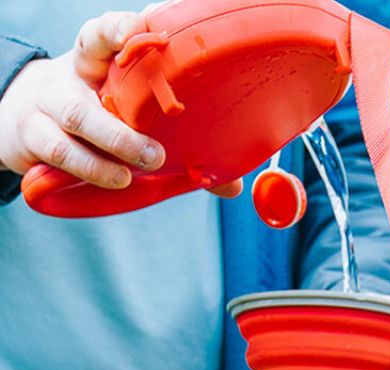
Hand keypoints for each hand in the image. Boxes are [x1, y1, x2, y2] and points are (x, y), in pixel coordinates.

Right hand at [0, 9, 241, 197]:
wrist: (26, 121)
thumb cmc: (96, 114)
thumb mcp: (128, 114)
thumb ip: (178, 143)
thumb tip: (229, 186)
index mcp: (95, 62)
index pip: (100, 36)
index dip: (117, 30)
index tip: (138, 31)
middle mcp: (69, 79)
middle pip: (90, 93)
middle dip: (120, 128)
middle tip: (155, 154)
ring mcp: (47, 108)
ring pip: (74, 122)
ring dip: (106, 153)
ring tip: (130, 175)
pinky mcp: (33, 138)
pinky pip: (58, 152)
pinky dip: (88, 170)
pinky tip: (114, 180)